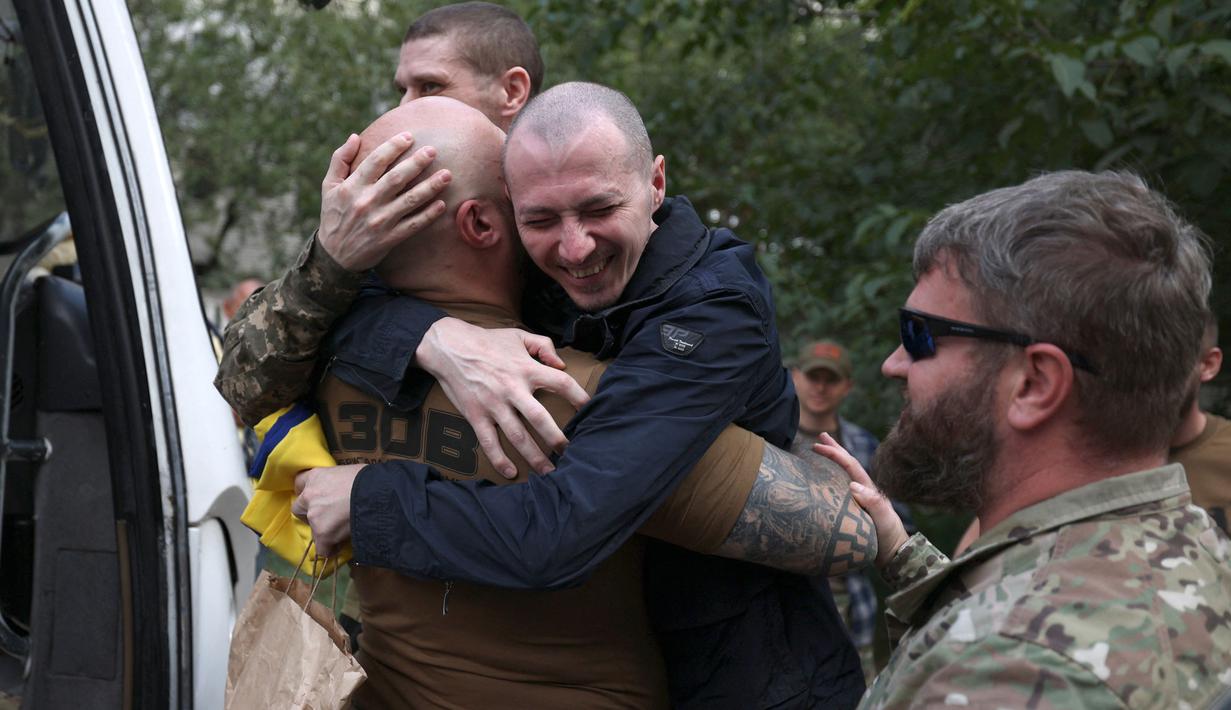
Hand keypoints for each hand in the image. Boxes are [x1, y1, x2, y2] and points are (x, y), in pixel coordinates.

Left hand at [291, 464, 364, 557]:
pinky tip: (341, 546)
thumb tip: (341, 490)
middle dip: (310, 513)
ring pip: (313, 530)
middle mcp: (309, 496)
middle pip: (298, 508)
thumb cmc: (368, 479)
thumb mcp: (347, 472)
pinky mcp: (323, 534)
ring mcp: (314, 516)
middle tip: (326, 516)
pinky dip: (331, 549)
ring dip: (324, 530)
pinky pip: (322, 548)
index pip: (299, 484)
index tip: (316, 497)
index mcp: (315, 477)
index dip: (307, 491)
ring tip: (341, 531)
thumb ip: (336, 482)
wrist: (377, 493)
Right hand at [318, 132, 451, 270]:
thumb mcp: (329, 186)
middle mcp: (367, 202)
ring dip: (430, 187)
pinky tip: (442, 204)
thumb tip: (355, 136)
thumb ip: (340, 159)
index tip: (409, 136)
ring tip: (447, 175)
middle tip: (433, 151)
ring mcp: (380, 221)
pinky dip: (428, 215)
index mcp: (352, 187)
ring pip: (410, 201)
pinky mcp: (390, 238)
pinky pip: (413, 225)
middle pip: (397, 178)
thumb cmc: (333, 215)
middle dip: (417, 163)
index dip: (393, 146)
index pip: (376, 161)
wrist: (335, 256)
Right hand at [416, 318, 591, 478]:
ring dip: (534, 457)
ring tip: (549, 472)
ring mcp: (493, 405)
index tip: (591, 411)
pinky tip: (511, 472)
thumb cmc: (487, 341)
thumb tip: (562, 364)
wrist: (449, 347)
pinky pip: (489, 442)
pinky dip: (500, 459)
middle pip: (540, 418)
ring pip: (517, 436)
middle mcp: (512, 389)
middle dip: (557, 439)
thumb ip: (544, 345)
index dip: (579, 397)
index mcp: (526, 369)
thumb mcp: (519, 335)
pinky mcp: (475, 415)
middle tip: (571, 453)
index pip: (561, 383)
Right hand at [813, 432, 909, 566]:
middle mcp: (863, 491)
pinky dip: (832, 478)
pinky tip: (824, 479)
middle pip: (848, 464)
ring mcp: (859, 499)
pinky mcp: (854, 510)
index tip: (818, 445)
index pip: (850, 465)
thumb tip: (853, 484)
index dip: (835, 453)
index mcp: (868, 489)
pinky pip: (840, 489)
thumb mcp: (883, 519)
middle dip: (835, 449)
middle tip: (820, 435)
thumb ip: (872, 502)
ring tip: (822, 448)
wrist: (894, 555)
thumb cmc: (889, 537)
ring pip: (844, 474)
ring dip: (834, 460)